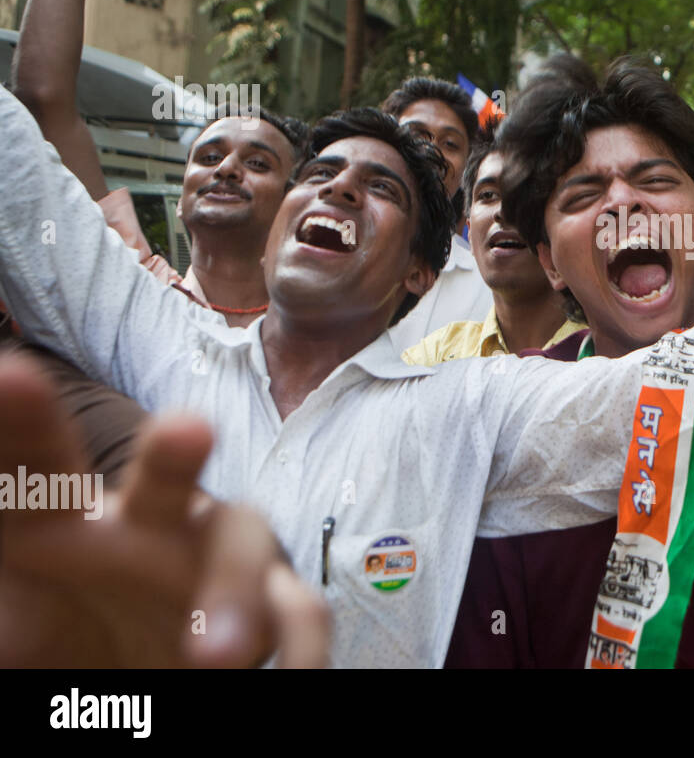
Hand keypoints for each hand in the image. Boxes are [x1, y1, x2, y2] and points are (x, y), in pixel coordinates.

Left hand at [0, 353, 329, 667]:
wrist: (125, 673)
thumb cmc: (48, 637)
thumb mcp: (3, 610)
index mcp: (57, 516)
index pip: (33, 463)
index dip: (20, 423)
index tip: (8, 381)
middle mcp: (145, 520)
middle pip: (163, 472)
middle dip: (171, 454)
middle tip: (185, 434)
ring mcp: (211, 556)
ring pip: (245, 538)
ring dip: (234, 593)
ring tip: (212, 660)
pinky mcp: (266, 601)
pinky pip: (297, 612)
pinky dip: (296, 650)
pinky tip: (282, 680)